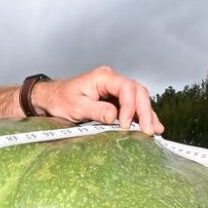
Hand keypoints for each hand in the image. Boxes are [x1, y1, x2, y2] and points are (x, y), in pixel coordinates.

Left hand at [35, 66, 163, 134]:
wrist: (52, 98)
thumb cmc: (61, 100)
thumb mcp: (76, 107)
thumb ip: (96, 110)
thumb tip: (114, 117)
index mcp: (103, 77)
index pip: (126, 88)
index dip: (130, 106)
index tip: (125, 124)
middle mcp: (112, 81)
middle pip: (138, 92)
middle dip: (145, 111)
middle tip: (148, 130)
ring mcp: (116, 90)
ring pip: (139, 99)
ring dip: (147, 114)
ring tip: (155, 130)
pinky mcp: (116, 101)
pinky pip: (133, 106)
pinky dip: (141, 116)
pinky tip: (151, 126)